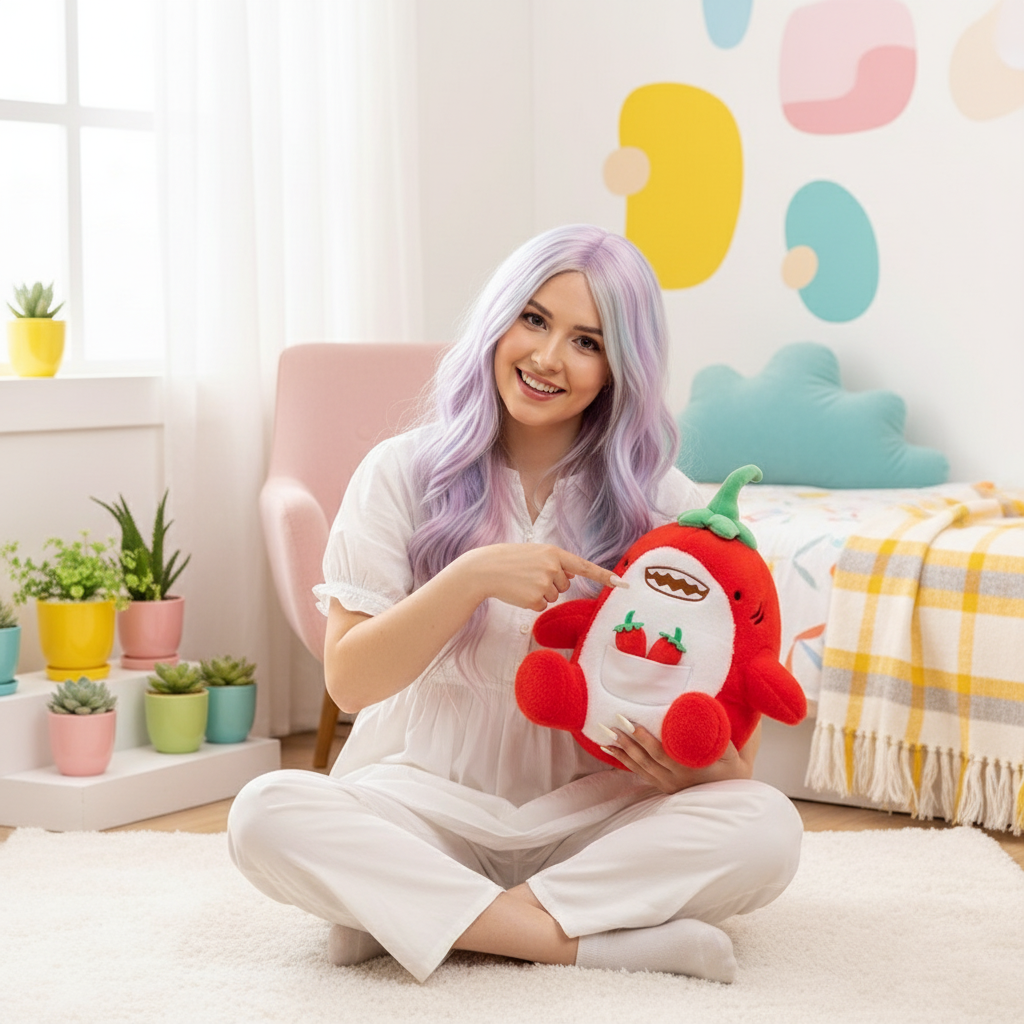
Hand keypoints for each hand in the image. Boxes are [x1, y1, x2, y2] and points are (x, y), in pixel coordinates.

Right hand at [457, 543, 623, 612]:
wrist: (485, 569)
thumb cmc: (509, 559)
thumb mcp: (535, 553)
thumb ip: (555, 561)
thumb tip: (573, 574)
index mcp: (554, 553)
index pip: (585, 567)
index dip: (604, 576)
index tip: (622, 584)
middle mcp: (553, 567)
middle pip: (565, 585)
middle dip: (550, 583)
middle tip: (529, 575)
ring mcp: (545, 584)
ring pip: (554, 596)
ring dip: (540, 593)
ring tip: (522, 582)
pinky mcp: (536, 599)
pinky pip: (542, 606)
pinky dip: (531, 602)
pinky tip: (518, 592)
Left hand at [598, 718, 756, 794]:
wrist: (737, 802)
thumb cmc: (736, 772)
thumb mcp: (736, 754)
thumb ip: (721, 734)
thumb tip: (709, 706)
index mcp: (690, 769)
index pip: (662, 753)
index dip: (645, 739)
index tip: (632, 723)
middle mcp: (676, 778)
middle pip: (645, 758)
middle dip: (627, 740)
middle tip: (612, 722)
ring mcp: (668, 784)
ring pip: (639, 767)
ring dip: (621, 750)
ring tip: (604, 735)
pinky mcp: (664, 787)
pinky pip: (640, 773)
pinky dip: (624, 762)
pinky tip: (611, 751)